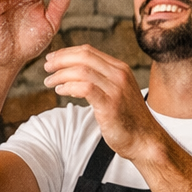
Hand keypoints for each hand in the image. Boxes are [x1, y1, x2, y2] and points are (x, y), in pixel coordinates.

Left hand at [42, 44, 163, 160]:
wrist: (144, 140)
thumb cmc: (127, 118)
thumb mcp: (115, 92)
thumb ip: (100, 80)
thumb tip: (73, 74)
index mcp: (120, 69)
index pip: (89, 51)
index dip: (67, 52)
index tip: (53, 58)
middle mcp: (119, 75)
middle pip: (84, 57)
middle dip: (61, 60)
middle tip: (47, 67)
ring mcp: (116, 89)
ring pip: (82, 71)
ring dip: (61, 75)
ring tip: (50, 82)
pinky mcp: (110, 104)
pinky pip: (85, 88)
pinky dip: (68, 87)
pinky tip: (60, 91)